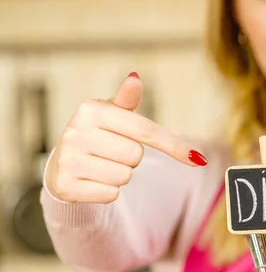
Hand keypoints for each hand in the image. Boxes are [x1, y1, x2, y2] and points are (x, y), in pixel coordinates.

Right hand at [45, 72, 206, 203]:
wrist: (61, 164)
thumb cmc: (97, 134)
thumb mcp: (111, 113)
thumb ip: (127, 100)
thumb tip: (135, 77)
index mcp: (92, 110)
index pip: (145, 130)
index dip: (174, 145)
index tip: (198, 159)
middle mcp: (77, 132)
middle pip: (136, 155)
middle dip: (131, 157)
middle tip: (113, 151)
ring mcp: (70, 159)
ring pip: (125, 176)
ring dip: (120, 175)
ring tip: (102, 165)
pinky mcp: (67, 186)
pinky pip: (111, 194)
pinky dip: (108, 191)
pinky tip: (94, 180)